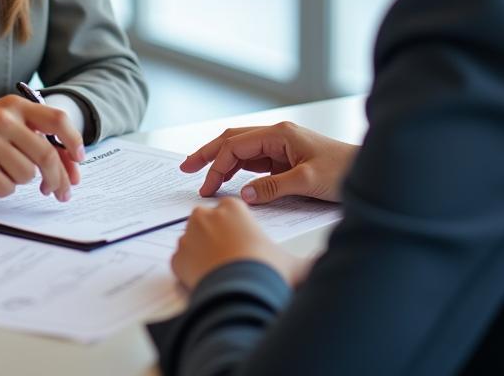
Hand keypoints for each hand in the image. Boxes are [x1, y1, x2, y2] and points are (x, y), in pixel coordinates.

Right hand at [0, 96, 84, 200]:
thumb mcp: (5, 119)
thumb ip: (35, 136)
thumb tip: (71, 167)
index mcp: (15, 106)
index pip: (57, 120)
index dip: (74, 141)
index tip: (80, 161)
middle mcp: (3, 119)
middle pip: (46, 155)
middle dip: (58, 178)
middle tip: (61, 192)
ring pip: (27, 175)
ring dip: (22, 180)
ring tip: (5, 170)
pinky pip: (6, 187)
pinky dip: (4, 188)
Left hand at [171, 198, 309, 290]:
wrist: (241, 296)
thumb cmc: (266, 273)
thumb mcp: (295, 264)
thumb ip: (310, 260)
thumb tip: (327, 261)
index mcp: (233, 208)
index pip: (231, 212)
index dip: (239, 231)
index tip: (245, 247)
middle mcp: (206, 216)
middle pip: (210, 224)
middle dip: (218, 239)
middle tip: (233, 262)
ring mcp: (188, 236)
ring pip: (194, 242)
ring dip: (203, 255)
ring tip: (221, 275)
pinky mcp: (176, 257)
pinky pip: (181, 262)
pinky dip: (190, 272)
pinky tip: (207, 282)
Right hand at [181, 121, 356, 204]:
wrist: (372, 172)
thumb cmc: (344, 171)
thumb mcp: (308, 181)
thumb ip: (273, 187)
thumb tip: (244, 195)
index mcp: (279, 133)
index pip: (236, 146)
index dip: (216, 165)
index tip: (206, 187)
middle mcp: (277, 136)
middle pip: (233, 140)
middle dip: (208, 153)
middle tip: (185, 168)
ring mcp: (281, 147)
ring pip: (242, 151)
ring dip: (222, 162)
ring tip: (203, 178)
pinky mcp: (286, 160)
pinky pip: (255, 163)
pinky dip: (239, 171)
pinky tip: (230, 181)